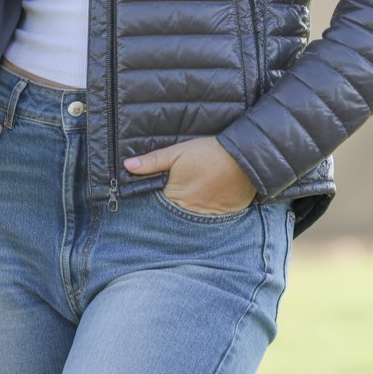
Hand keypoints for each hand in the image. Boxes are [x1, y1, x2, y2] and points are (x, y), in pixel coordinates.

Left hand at [123, 136, 255, 213]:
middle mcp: (190, 213)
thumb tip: (128, 166)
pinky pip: (212, 220)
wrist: (244, 158)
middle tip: (178, 197)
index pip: (158, 208)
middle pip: (175, 216)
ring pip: (193, 220)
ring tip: (194, 199)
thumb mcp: (177, 153)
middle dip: (172, 211)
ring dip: (190, 213)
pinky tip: (210, 201)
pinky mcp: (225, 216)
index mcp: (175, 198)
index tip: (155, 197)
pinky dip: (209, 213)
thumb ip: (152, 162)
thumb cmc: (208, 154)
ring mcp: (209, 217)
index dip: (155, 202)